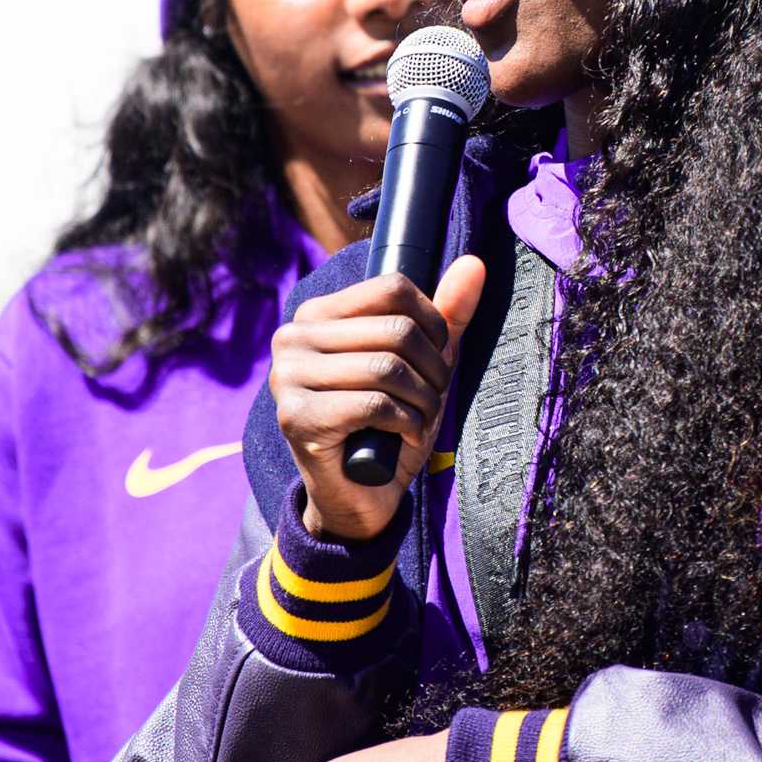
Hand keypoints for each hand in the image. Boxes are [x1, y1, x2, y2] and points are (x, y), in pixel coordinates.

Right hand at [269, 258, 485, 540]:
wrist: (358, 497)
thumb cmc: (387, 425)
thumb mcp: (421, 366)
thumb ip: (445, 316)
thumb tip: (474, 264)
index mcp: (316, 314)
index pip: (392, 288)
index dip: (432, 323)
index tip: (436, 356)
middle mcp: (292, 337)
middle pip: (396, 329)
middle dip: (433, 370)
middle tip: (432, 398)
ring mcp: (287, 377)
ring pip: (388, 367)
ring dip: (423, 400)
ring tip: (420, 419)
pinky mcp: (296, 418)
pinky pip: (375, 404)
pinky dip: (406, 422)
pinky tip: (403, 436)